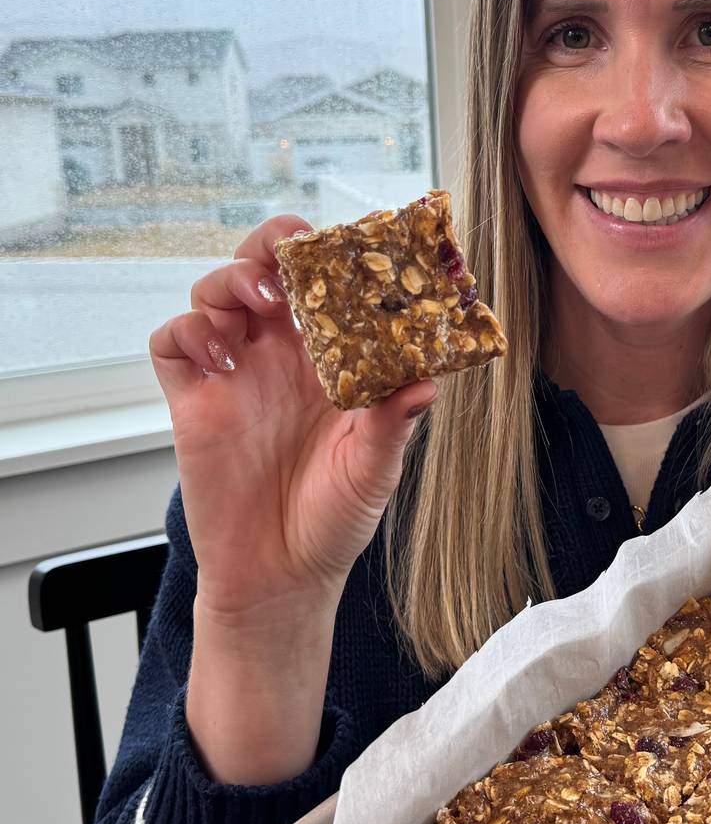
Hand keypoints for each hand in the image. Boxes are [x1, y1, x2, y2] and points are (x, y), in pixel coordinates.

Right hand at [150, 215, 436, 621]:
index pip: (324, 286)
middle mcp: (280, 357)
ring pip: (215, 293)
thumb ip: (392, 423)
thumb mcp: (374, 470)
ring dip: (230, 282)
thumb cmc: (334, 520)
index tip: (340, 246)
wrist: (280, 577)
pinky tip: (217, 354)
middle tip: (284, 260)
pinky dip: (186, 330)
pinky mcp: (192, 401)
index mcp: (330, 360)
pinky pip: (172, 343)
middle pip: (262, 270)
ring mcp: (234, 374)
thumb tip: (426, 382)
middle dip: (269, 247)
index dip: (327, 257)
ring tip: (258, 305)